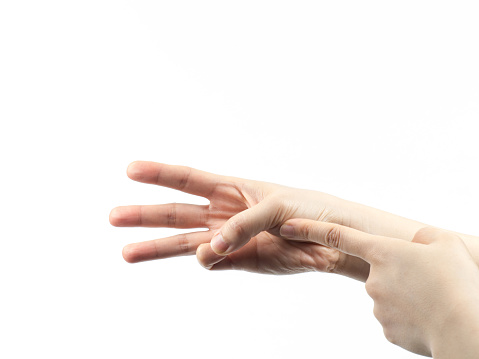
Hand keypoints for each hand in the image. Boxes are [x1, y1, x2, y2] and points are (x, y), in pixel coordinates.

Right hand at [110, 161, 371, 278]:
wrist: (333, 240)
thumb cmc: (307, 210)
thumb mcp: (277, 207)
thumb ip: (242, 226)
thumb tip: (207, 249)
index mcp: (231, 189)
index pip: (189, 179)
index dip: (160, 173)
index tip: (131, 169)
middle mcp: (223, 213)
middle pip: (177, 212)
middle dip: (145, 214)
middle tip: (113, 216)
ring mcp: (228, 239)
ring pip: (185, 242)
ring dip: (156, 247)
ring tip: (127, 252)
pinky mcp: (239, 261)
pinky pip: (214, 262)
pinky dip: (205, 261)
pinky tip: (202, 258)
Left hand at [280, 221, 478, 356]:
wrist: (466, 328)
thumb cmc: (458, 281)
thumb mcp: (444, 245)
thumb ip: (424, 239)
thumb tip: (417, 243)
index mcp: (381, 251)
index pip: (335, 234)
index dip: (308, 229)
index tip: (284, 226)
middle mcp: (372, 277)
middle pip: (378, 272)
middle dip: (399, 276)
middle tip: (428, 283)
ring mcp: (377, 304)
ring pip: (388, 296)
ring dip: (407, 297)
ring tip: (433, 300)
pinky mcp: (385, 328)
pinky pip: (395, 318)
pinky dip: (409, 317)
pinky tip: (428, 318)